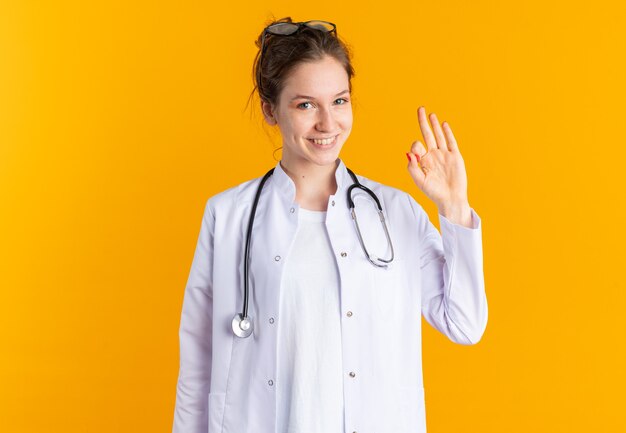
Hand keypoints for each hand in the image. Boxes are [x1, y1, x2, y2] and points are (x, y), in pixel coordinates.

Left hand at [407, 107, 471, 224]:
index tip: (416, 155)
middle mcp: (433, 155)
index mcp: (423, 161)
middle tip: (420, 109)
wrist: (450, 198)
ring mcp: (444, 155)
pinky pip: (451, 142)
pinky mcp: (455, 156)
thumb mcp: (419, 180)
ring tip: (430, 114)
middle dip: (423, 122)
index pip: (417, 146)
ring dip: (435, 124)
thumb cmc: (433, 192)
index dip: (415, 146)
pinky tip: (443, 124)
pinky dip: (447, 133)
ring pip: (439, 136)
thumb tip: (409, 153)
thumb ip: (412, 167)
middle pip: (427, 134)